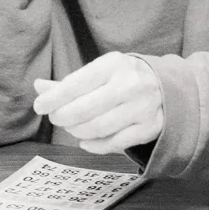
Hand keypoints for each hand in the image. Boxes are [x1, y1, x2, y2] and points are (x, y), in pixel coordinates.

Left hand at [32, 52, 163, 153]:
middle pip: (84, 109)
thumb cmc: (125, 78)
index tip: (40, 106)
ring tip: (72, 127)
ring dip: (77, 131)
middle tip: (56, 118)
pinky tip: (86, 140)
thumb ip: (70, 82)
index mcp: (114, 64)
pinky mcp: (149, 128)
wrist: (169, 86)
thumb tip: (39, 87)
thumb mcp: (101, 72)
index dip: (53, 98)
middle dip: (63, 117)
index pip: (75, 83)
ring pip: (97, 128)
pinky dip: (94, 145)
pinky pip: (114, 143)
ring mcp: (142, 107)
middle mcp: (131, 84)